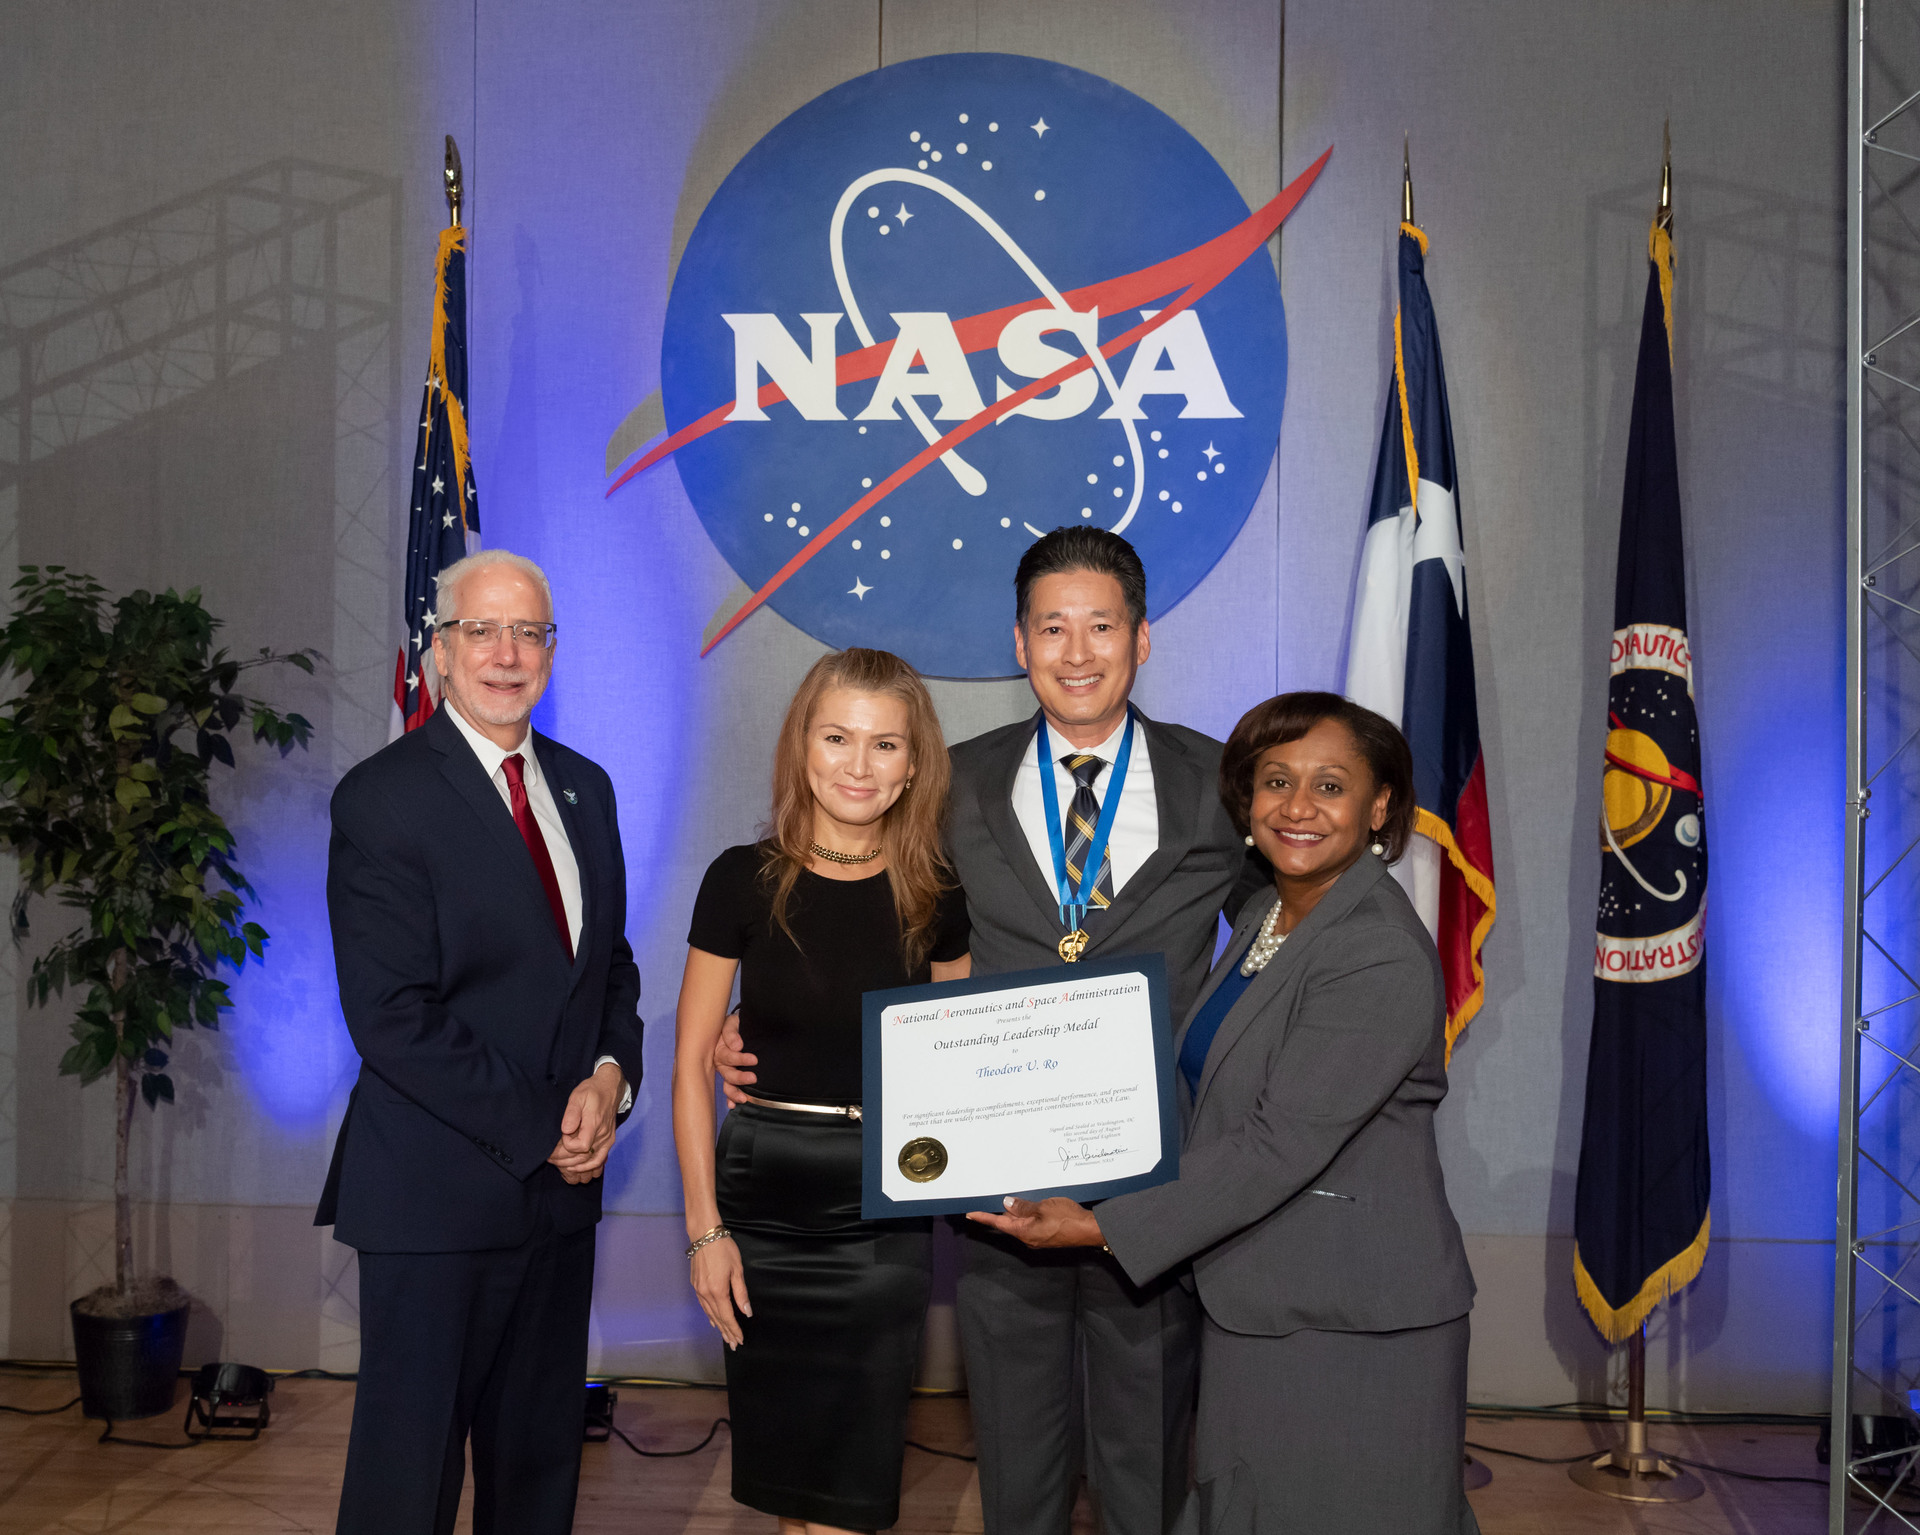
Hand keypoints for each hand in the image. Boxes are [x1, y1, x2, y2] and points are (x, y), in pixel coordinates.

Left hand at [549, 1061, 622, 1183]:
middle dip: (566, 1161)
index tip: (563, 1136)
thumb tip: (565, 1130)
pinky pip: (601, 1160)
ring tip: (562, 1166)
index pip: (581, 1146)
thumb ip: (571, 1113)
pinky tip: (578, 1168)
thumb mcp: (578, 1096)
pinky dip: (590, 1167)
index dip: (568, 1145)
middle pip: (585, 1157)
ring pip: (593, 1162)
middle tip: (552, 1159)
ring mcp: (607, 1140)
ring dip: (577, 1168)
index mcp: (595, 1124)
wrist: (609, 1088)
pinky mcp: (609, 1141)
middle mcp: (603, 1135)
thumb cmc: (592, 1092)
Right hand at [690, 1236, 750, 1347]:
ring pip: (709, 1313)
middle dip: (727, 1332)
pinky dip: (709, 1315)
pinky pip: (703, 1305)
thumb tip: (746, 1311)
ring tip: (726, 1336)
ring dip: (718, 1326)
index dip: (734, 1329)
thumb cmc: (723, 1248)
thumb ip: (741, 1293)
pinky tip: (713, 1320)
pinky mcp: (695, 1285)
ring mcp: (698, 1290)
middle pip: (717, 1318)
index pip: (727, 1316)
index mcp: (717, 1291)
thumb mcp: (737, 1269)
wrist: (704, 1234)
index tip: (740, 1340)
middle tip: (734, 1345)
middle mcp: (705, 1293)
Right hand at [713, 1010, 756, 1107]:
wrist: (739, 1025)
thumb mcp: (731, 1022)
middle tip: (753, 1078)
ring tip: (744, 1099)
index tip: (754, 1060)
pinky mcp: (730, 1076)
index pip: (728, 1056)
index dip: (740, 1059)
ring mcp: (725, 1070)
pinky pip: (729, 1088)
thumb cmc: (735, 1024)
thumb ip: (731, 1032)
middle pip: (727, 1073)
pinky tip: (733, 1105)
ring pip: (727, 1083)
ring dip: (734, 1092)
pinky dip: (731, 1098)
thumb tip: (736, 1046)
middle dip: (740, 1077)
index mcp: (719, 1048)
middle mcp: (720, 1061)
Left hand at [967, 1195, 1104, 1249]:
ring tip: (1013, 1197)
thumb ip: (1023, 1206)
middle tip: (991, 1197)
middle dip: (1002, 1211)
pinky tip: (1030, 1205)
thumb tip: (1007, 1204)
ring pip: (1021, 1223)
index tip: (970, 1214)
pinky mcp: (1046, 1236)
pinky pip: (1031, 1224)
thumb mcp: (1043, 1207)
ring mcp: (1037, 1238)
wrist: (1089, 1230)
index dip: (983, 1217)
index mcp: (1024, 1232)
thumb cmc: (1068, 1219)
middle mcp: (1028, 1238)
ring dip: (1016, 1212)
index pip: (998, 1223)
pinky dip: (1027, 1215)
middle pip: (1009, 1223)